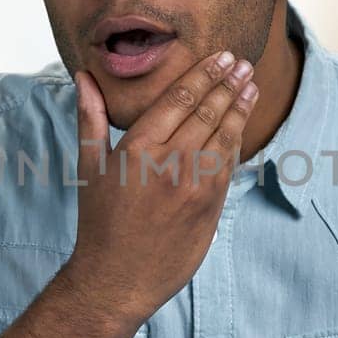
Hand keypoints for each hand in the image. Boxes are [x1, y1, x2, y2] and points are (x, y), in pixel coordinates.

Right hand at [64, 50, 257, 325]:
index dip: (204, 74)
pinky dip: (237, 141)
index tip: (221, 56)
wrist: (116, 281)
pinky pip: (229, 165)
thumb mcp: (89, 168)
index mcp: (138, 149)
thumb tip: (85, 77)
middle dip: (228, 84)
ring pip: (224, 136)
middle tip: (243, 63)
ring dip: (240, 108)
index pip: (179, 98)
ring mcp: (194, 186)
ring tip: (251, 86)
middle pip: (207, 112)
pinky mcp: (210, 208)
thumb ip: (91, 118)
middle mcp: (169, 164)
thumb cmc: (99, 223)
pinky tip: (242, 125)